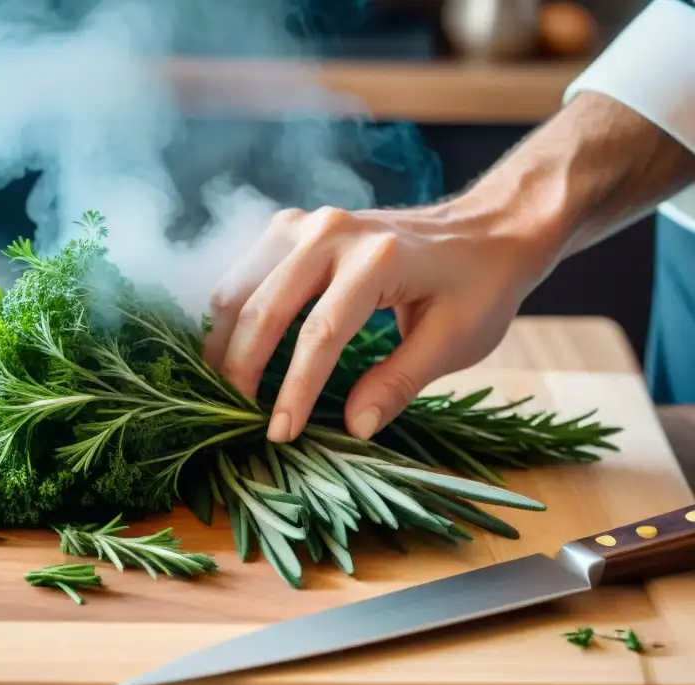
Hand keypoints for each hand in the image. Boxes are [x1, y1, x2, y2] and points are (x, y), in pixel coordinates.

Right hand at [202, 202, 558, 442]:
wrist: (486, 228)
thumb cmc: (478, 287)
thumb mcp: (454, 342)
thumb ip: (398, 383)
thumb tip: (352, 428)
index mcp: (379, 259)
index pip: (320, 333)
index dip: (295, 390)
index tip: (279, 434)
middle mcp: (333, 232)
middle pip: (264, 307)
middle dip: (242, 369)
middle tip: (234, 419)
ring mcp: (306, 223)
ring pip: (240, 287)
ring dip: (225, 342)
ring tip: (225, 391)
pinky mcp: (293, 226)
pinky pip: (244, 274)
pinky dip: (232, 316)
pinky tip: (233, 353)